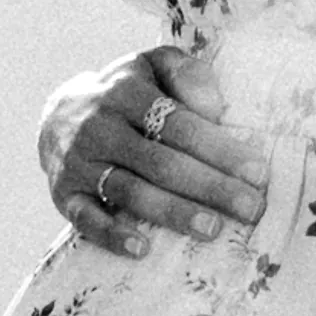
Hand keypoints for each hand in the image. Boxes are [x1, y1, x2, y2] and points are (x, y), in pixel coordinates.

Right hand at [39, 46, 268, 257]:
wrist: (58, 114)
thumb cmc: (127, 93)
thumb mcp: (152, 66)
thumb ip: (186, 72)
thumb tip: (214, 107)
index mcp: (126, 91)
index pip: (180, 124)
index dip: (220, 150)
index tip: (258, 173)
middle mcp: (100, 126)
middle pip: (161, 162)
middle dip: (210, 187)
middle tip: (250, 208)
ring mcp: (79, 162)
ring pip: (130, 191)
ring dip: (172, 212)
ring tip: (213, 229)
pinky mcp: (64, 194)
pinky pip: (86, 218)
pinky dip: (112, 235)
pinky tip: (142, 249)